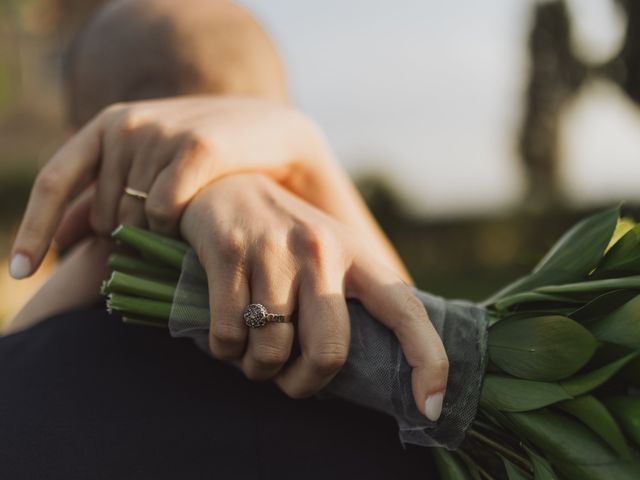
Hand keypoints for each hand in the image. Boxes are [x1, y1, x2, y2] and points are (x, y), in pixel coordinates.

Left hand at [10, 96, 325, 276]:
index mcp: (109, 125)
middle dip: (127, 238)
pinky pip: (163, 212)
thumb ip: (104, 198)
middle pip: (104, 213)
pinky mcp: (195, 148)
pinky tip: (199, 217)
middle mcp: (127, 124)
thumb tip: (58, 244)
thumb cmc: (205, 158)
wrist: (270, 132)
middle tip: (166, 234)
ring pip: (134, 218)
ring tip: (188, 219)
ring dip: (156, 236)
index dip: (34, 229)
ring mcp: (160, 133)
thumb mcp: (148, 168)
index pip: (54, 182)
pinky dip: (176, 226)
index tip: (21, 273)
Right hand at [180, 174, 448, 419]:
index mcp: (356, 254)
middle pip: (328, 352)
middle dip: (306, 384)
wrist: (229, 184)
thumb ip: (352, 297)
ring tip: (254, 353)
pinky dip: (225, 352)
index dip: (428, 361)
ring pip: (272, 352)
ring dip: (259, 370)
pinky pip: (228, 336)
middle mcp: (320, 249)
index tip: (430, 408)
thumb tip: (379, 365)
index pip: (405, 310)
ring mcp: (273, 250)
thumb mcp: (332, 253)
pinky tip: (229, 335)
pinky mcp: (230, 253)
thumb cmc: (288, 237)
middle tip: (291, 381)